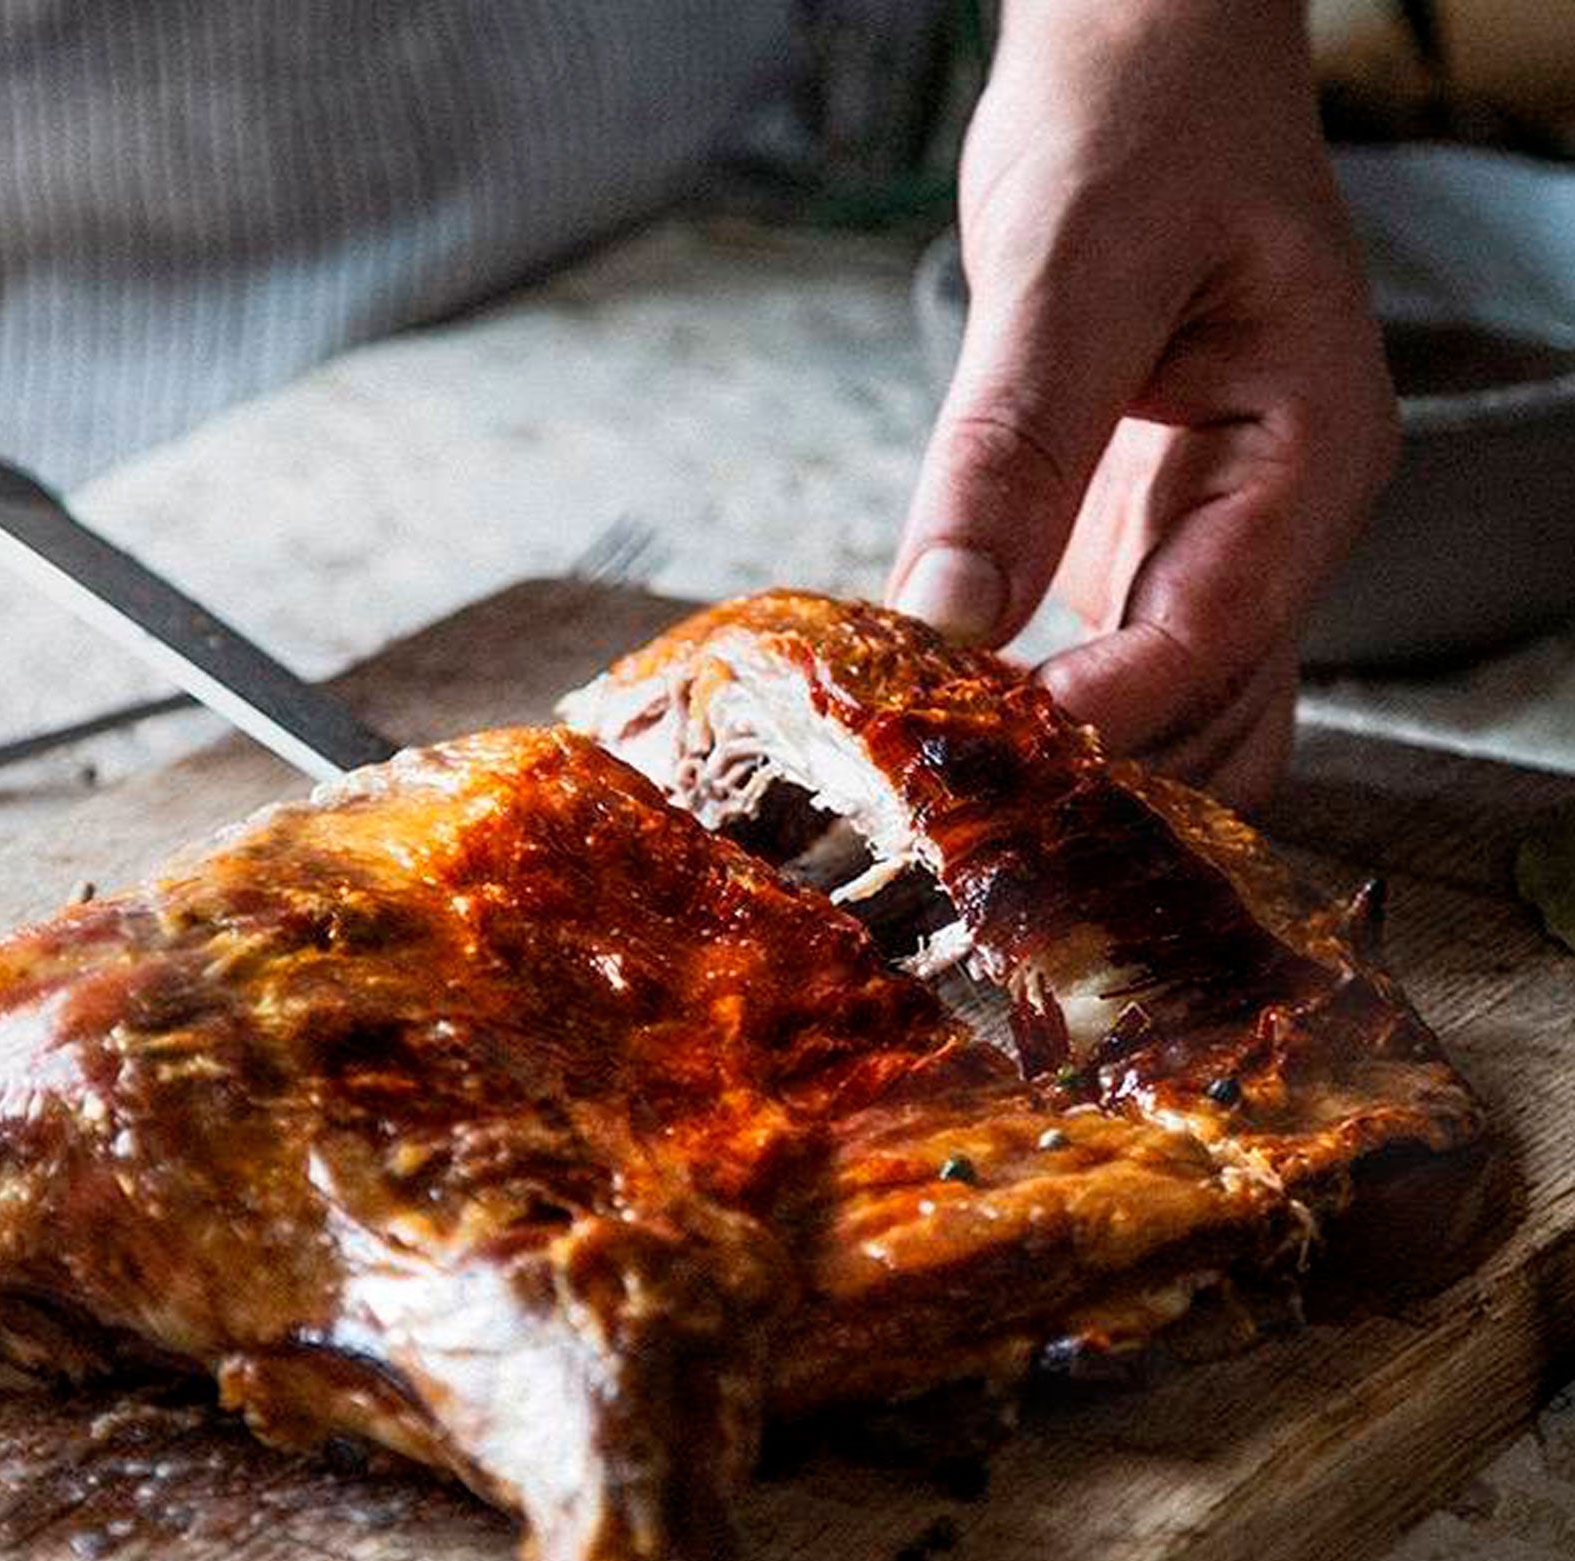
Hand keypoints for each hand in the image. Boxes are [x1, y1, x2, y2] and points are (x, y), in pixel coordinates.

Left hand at [889, 0, 1396, 806]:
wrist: (1143, 65)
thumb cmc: (1136, 126)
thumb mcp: (1066, 271)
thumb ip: (1009, 449)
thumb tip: (943, 616)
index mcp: (1306, 454)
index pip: (1216, 634)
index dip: (1107, 711)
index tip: (995, 751)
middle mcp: (1277, 526)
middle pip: (1216, 720)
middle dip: (1104, 774)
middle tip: (961, 797)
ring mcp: (1214, 551)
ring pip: (1183, 734)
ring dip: (1085, 778)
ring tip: (959, 790)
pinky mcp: (1146, 557)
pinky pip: (1127, 688)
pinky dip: (1062, 735)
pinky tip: (975, 746)